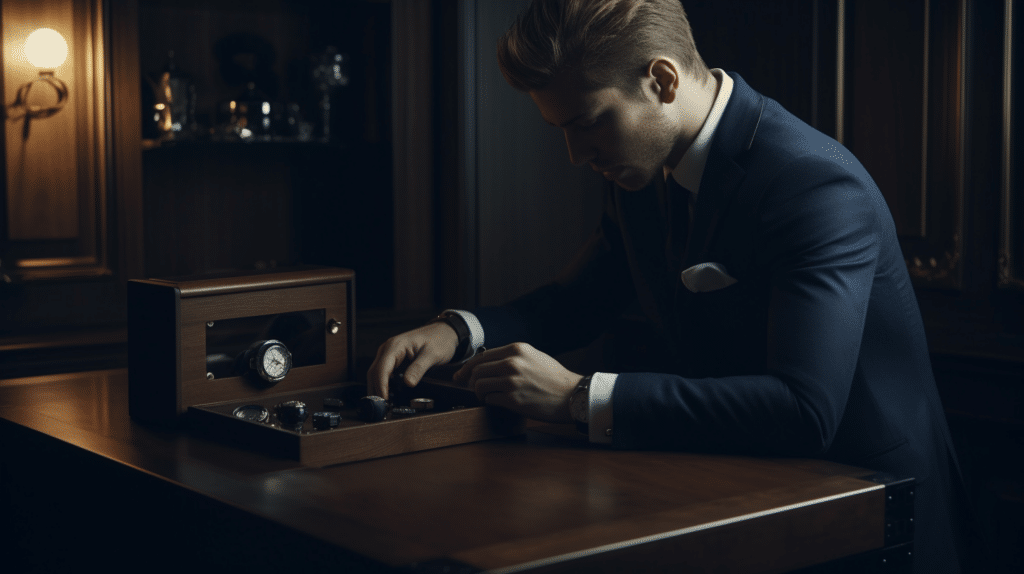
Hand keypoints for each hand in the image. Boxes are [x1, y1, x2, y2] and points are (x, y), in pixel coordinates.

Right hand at [367, 322, 458, 399]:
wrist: (444, 332)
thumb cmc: (439, 340)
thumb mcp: (432, 355)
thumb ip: (419, 368)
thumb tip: (408, 383)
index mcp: (396, 345)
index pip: (381, 368)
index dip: (381, 386)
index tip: (384, 400)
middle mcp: (388, 348)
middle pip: (374, 372)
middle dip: (376, 390)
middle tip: (382, 407)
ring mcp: (389, 353)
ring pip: (376, 373)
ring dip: (378, 388)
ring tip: (384, 404)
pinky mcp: (393, 359)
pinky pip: (383, 372)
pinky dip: (383, 384)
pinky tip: (388, 394)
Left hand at [453, 342, 580, 422]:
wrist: (571, 394)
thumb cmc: (554, 378)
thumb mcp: (534, 357)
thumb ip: (512, 357)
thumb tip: (490, 363)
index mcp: (517, 350)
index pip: (482, 356)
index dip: (468, 367)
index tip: (461, 375)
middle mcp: (512, 363)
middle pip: (477, 371)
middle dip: (470, 381)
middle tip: (472, 389)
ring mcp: (512, 381)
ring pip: (479, 386)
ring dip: (479, 393)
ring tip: (487, 397)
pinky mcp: (513, 399)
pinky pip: (490, 399)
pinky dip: (490, 402)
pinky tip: (497, 402)